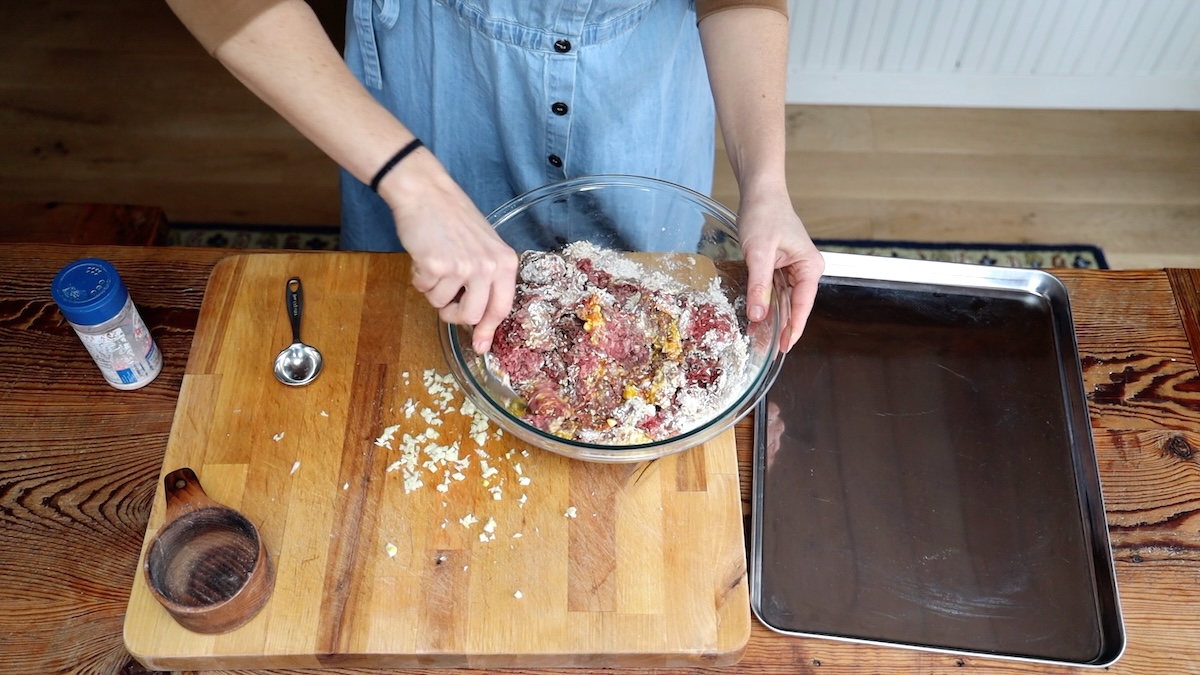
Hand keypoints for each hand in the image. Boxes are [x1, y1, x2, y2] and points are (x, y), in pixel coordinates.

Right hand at [379, 151, 517, 352]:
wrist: (426, 193)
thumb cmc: (453, 220)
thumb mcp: (483, 248)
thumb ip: (486, 283)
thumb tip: (480, 329)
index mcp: (504, 262)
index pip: (501, 308)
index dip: (489, 330)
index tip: (481, 347)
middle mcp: (488, 266)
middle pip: (471, 316)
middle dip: (453, 314)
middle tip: (445, 298)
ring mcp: (463, 266)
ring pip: (443, 305)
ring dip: (433, 291)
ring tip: (434, 264)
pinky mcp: (437, 265)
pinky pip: (424, 289)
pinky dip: (419, 278)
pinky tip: (423, 256)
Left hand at [736, 191, 823, 351]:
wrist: (760, 192)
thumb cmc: (765, 214)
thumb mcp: (759, 252)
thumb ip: (758, 285)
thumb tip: (758, 315)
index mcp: (810, 267)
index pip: (803, 305)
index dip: (793, 328)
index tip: (784, 348)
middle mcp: (806, 270)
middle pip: (794, 306)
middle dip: (782, 327)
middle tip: (767, 350)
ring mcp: (793, 269)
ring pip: (783, 300)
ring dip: (773, 317)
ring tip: (760, 340)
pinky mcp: (780, 267)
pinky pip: (774, 290)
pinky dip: (765, 303)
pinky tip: (757, 317)